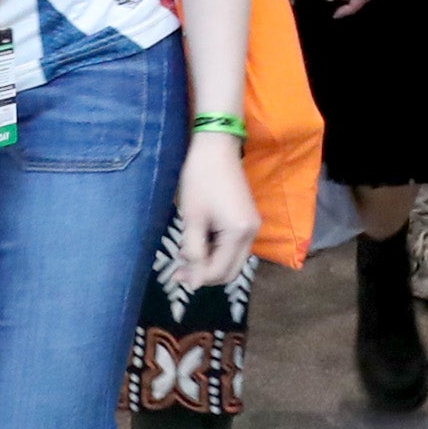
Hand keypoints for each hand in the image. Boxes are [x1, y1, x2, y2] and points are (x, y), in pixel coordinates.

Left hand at [171, 130, 257, 286]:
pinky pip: (234, 247)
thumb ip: (193, 252)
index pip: (219, 270)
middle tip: (180, 270)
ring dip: (210, 263)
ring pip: (232, 261)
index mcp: (239, 233)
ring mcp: (252, 227)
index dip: (197, 278)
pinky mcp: (248, 220)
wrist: (217, 146)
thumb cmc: (201, 180)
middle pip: (230, 271)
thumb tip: (194, 282)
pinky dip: (217, 251)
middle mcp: (252, 234)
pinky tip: (198, 242)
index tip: (175, 276)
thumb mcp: (193, 218)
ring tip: (186, 254)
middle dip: (205, 274)